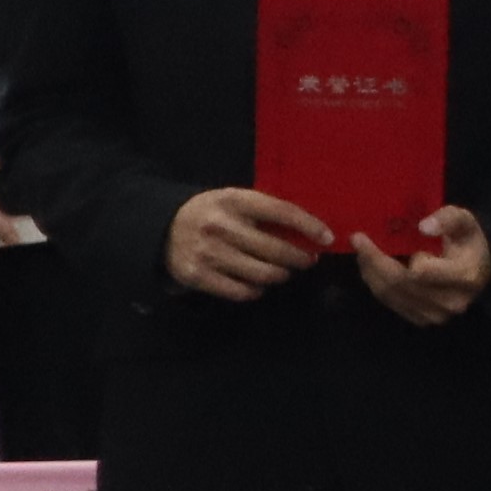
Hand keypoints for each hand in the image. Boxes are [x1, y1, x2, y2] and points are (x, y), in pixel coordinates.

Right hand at [164, 188, 334, 301]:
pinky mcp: (197, 276)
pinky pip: (240, 291)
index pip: (282, 212)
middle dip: (299, 258)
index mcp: (234, 200)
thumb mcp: (234, 200)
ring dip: (280, 275)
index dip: (309, 226)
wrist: (163, 227)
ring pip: (262, 274)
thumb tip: (310, 230)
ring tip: (283, 272)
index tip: (327, 238)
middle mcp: (221, 226)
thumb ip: (265, 211)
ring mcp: (208, 252)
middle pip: (275, 249)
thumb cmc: (212, 212)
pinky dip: (256, 290)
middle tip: (307, 260)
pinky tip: (259, 285)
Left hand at [355, 206, 488, 326]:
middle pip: (400, 284)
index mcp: (465, 277)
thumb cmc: (468, 243)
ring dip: (371, 272)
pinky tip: (372, 268)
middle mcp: (450, 302)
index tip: (378, 237)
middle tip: (357, 240)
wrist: (477, 271)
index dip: (398, 256)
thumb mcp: (464, 221)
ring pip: (390, 294)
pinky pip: (390, 302)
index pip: (420, 272)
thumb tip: (423, 227)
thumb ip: (448, 219)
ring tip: (362, 252)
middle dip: (374, 261)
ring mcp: (435, 315)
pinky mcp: (421, 320)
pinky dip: (376, 284)